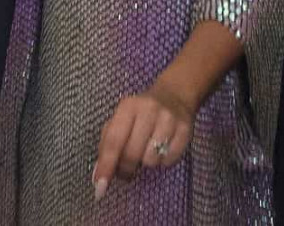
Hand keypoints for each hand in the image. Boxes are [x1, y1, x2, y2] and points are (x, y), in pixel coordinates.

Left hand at [92, 83, 192, 200]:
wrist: (174, 96)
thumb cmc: (140, 112)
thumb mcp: (121, 119)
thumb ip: (108, 144)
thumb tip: (98, 174)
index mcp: (128, 106)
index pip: (114, 140)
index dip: (106, 165)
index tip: (99, 188)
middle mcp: (148, 110)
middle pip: (132, 153)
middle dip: (126, 168)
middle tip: (125, 172)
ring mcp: (168, 120)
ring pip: (151, 160)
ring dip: (146, 163)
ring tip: (146, 151)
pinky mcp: (185, 131)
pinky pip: (169, 161)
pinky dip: (163, 161)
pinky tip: (161, 148)